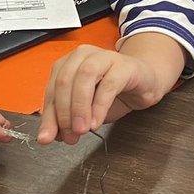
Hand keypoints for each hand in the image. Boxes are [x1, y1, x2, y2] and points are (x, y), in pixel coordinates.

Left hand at [37, 34, 183, 144]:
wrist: (146, 81)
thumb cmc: (113, 92)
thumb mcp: (86, 109)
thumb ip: (68, 120)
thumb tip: (51, 135)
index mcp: (68, 64)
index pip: (52, 90)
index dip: (49, 116)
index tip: (47, 137)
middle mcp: (83, 56)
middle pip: (64, 81)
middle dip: (63, 113)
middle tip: (69, 135)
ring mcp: (104, 57)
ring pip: (84, 77)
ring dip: (79, 107)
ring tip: (81, 129)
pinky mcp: (124, 66)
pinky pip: (109, 84)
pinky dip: (99, 105)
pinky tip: (96, 122)